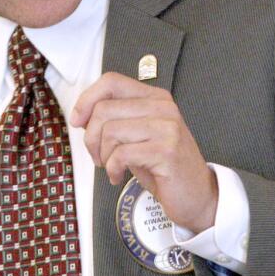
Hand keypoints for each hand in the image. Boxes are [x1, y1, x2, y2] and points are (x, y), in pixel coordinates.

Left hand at [72, 72, 217, 231]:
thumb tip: (81, 115)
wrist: (196, 194)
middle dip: (91, 138)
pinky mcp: (166, 151)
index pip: (111, 81)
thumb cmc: (162, 166)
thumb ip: (117, 119)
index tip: (78, 121)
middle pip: (104, 109)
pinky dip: (112, 169)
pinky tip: (119, 177)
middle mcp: (163, 107)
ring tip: (112, 167)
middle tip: (99, 156)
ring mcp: (167, 128)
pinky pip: (121, 154)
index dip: (87, 100)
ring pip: (110, 131)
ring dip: (102, 155)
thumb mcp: (138, 135)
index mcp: (156, 97)